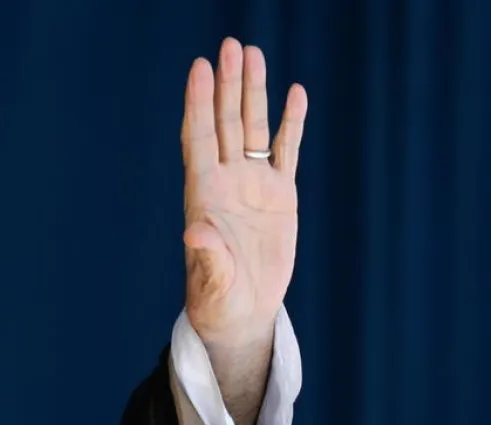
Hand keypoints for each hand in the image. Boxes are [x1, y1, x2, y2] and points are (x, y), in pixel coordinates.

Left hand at [181, 38, 306, 345]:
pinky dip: (291, 124)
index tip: (199, 68)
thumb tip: (195, 233)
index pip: (200, 139)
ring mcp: (254, 185)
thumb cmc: (218, 301)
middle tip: (231, 45)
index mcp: (204, 196)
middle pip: (227, 123)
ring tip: (253, 53)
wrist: (243, 313)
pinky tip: (294, 94)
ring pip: (254, 129)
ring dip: (253, 92)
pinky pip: (287, 152)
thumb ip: (207, 257)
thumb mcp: (212, 283)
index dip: (200, 103)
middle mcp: (227, 182)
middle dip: (228, 85)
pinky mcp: (281, 196)